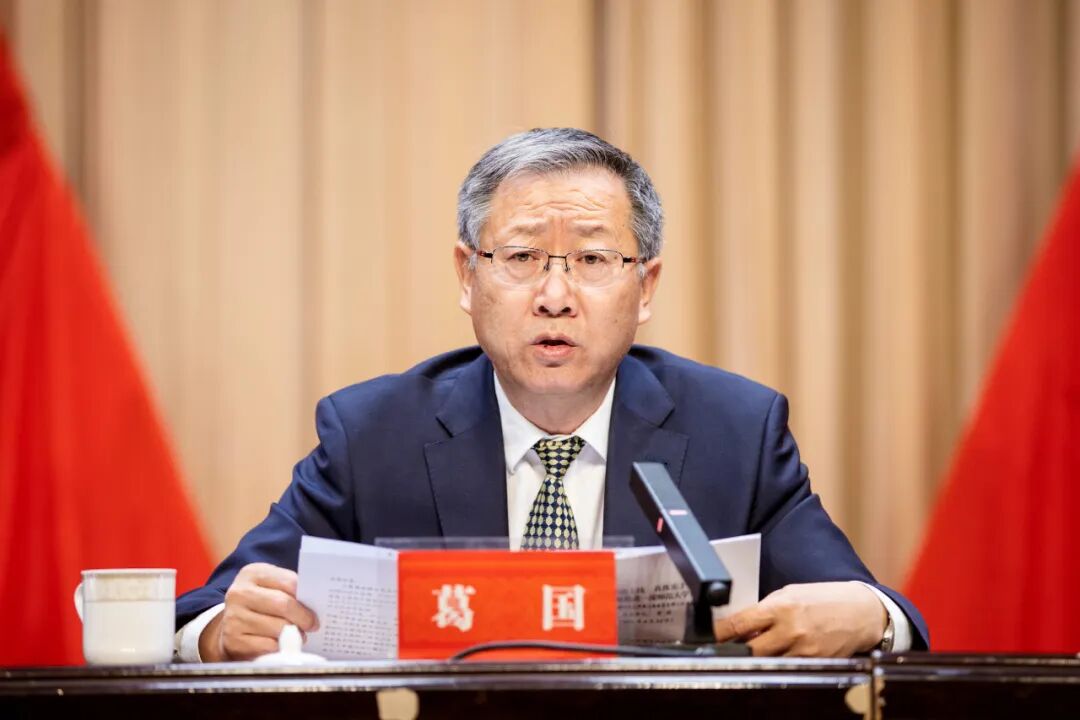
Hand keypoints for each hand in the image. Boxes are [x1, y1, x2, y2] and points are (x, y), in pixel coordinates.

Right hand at [199, 563, 318, 661]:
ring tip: (297, 634)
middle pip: (283, 604)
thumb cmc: (260, 604)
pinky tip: (281, 644)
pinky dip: (280, 647)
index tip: (317, 607)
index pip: (289, 582)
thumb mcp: (270, 587)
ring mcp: (234, 617)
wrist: (229, 626)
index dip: (307, 596)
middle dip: (303, 617)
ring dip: (294, 634)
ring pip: (278, 627)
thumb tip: (317, 601)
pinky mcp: (233, 640)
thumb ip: (289, 589)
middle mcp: (239, 592)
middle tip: (312, 625)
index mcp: (252, 573)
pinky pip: (269, 645)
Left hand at [712, 581, 885, 656]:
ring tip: (747, 655)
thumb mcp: (789, 594)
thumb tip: (740, 625)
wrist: (860, 611)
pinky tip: (773, 660)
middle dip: (734, 651)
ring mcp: (803, 651)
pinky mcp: (814, 664)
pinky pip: (787, 669)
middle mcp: (790, 630)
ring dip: (755, 660)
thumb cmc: (822, 599)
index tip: (704, 637)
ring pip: (767, 663)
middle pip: (749, 651)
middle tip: (722, 651)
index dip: (718, 633)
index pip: (738, 623)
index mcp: (780, 607)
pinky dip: (777, 665)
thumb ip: (765, 609)